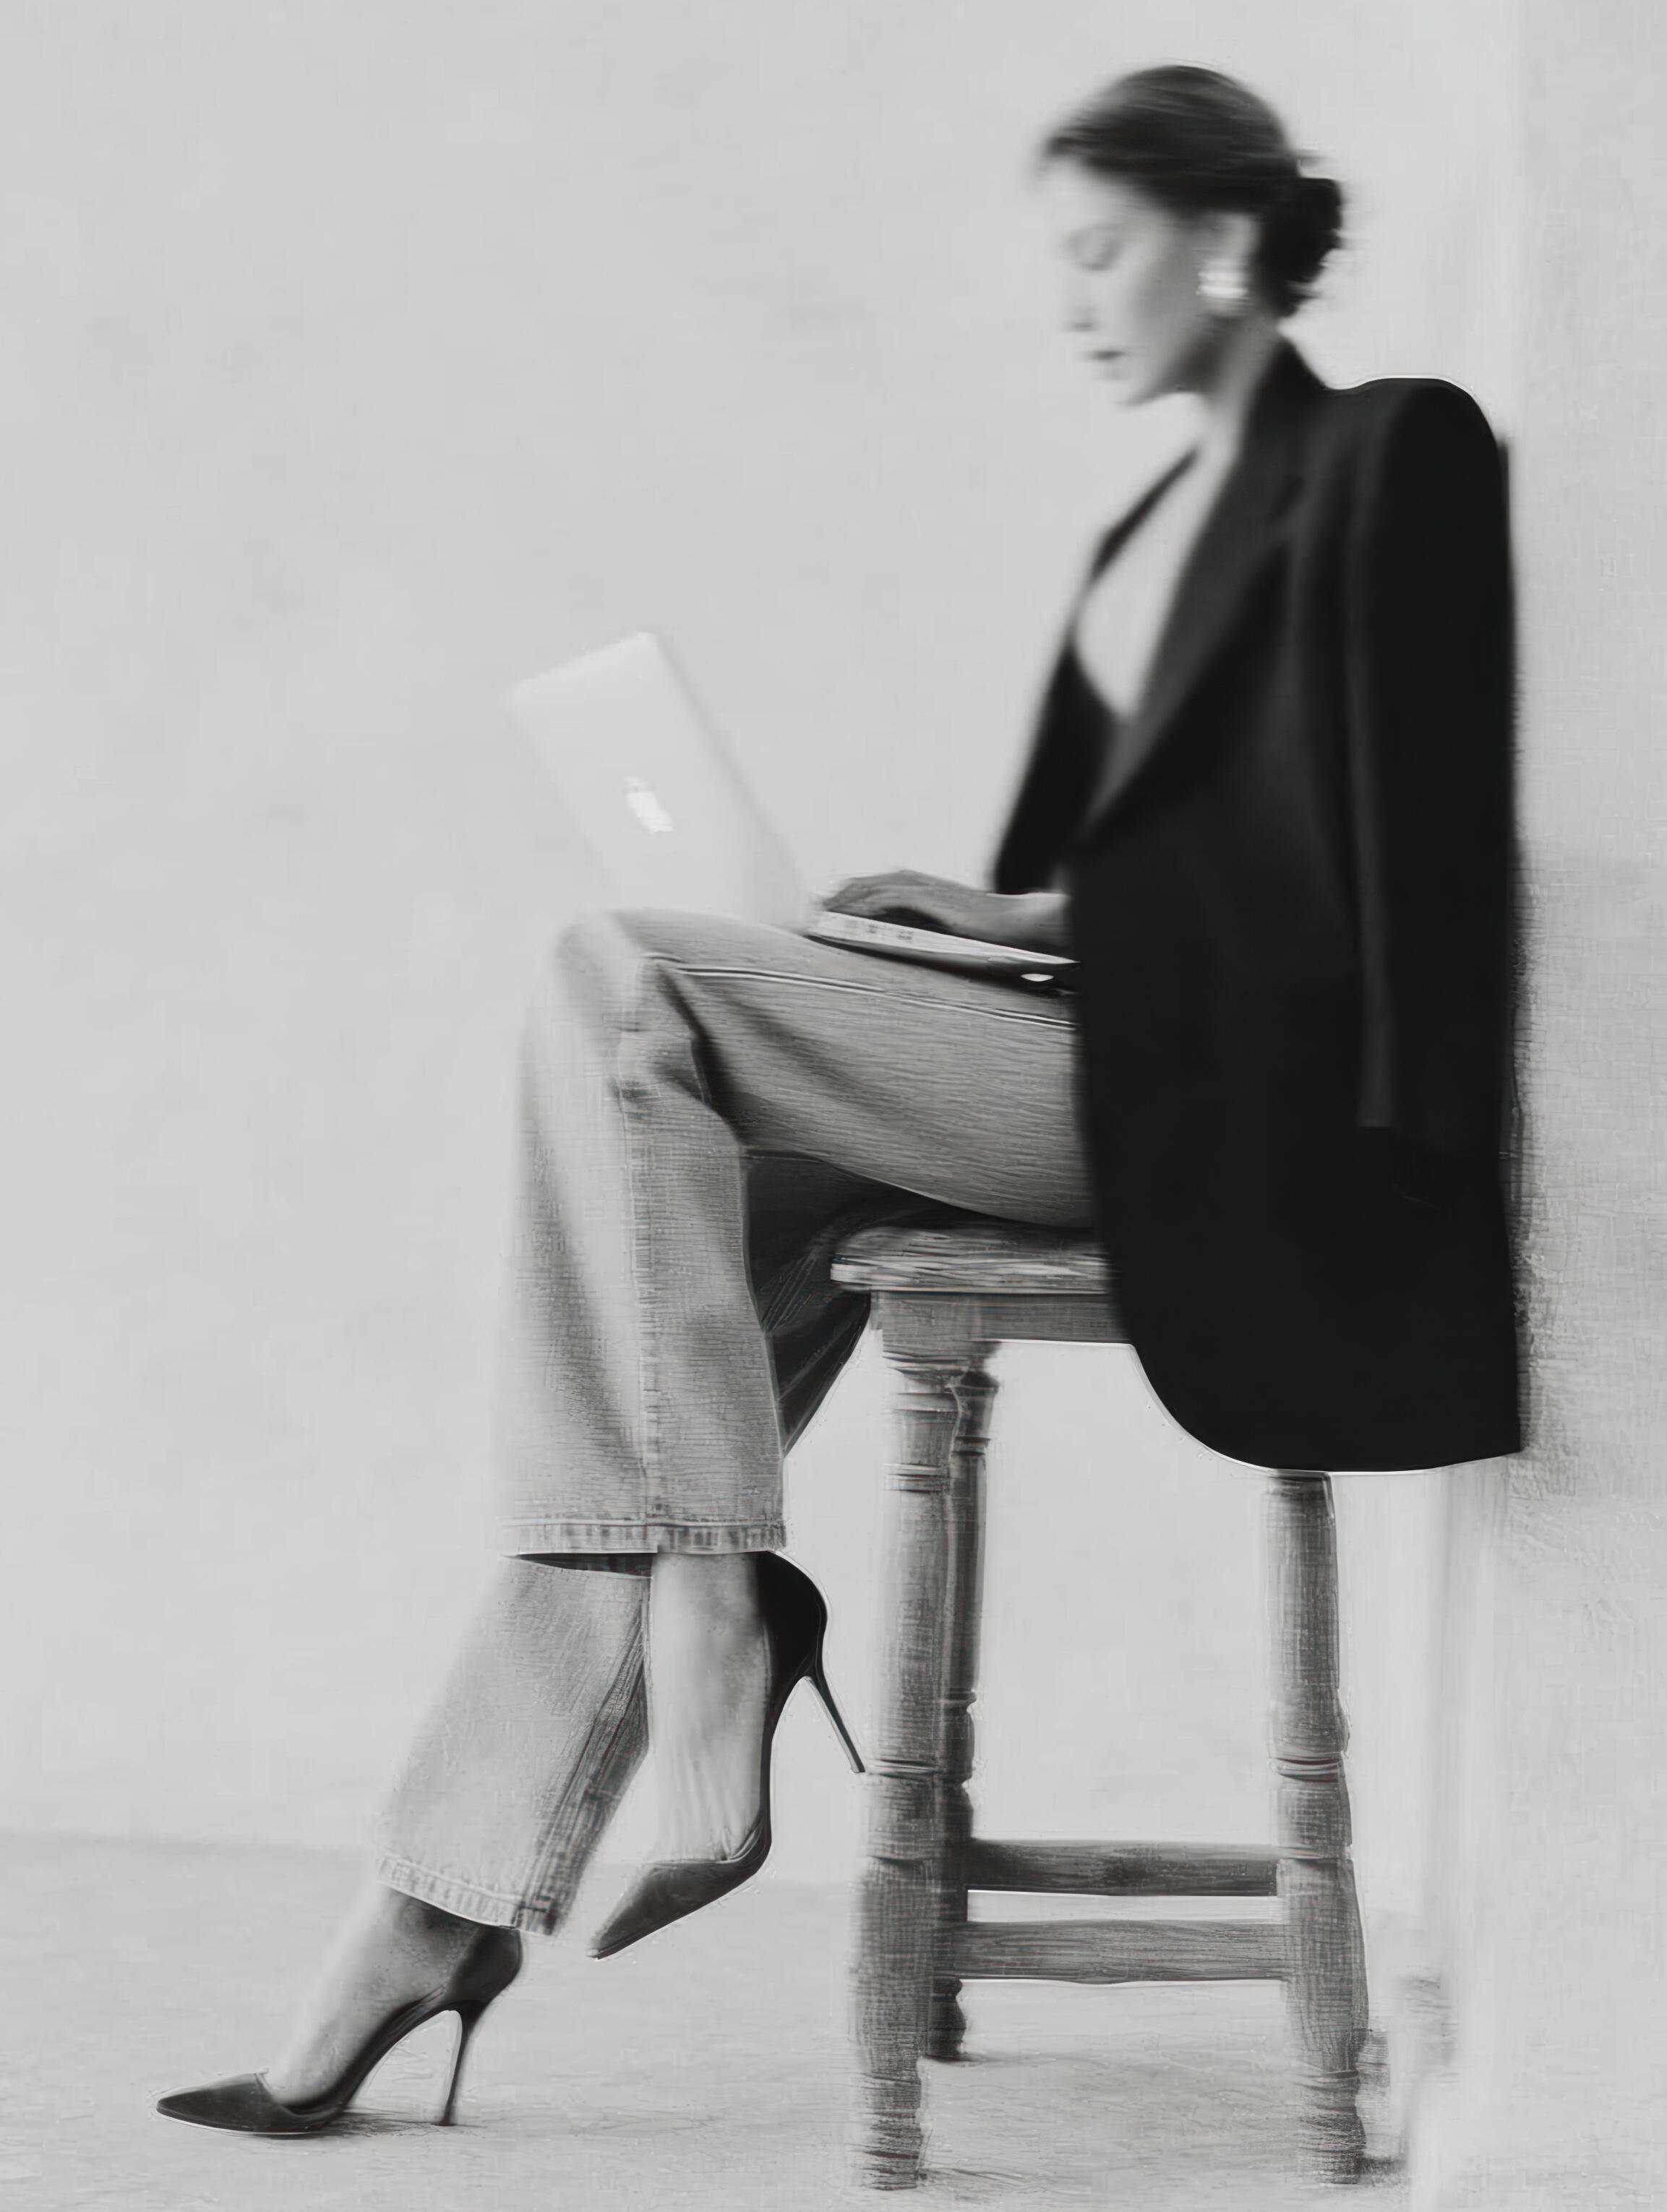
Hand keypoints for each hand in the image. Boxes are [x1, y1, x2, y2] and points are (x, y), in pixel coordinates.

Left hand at [820, 870, 1068, 952]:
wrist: (1013, 924)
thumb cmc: (979, 930)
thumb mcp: (940, 927)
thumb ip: (914, 928)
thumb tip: (886, 943)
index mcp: (916, 885)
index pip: (869, 885)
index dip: (841, 896)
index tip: (819, 911)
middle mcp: (915, 881)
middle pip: (862, 883)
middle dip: (834, 897)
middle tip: (811, 915)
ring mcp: (922, 887)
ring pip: (870, 887)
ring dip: (843, 901)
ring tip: (821, 917)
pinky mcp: (929, 897)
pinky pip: (888, 898)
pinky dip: (864, 906)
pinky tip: (849, 918)